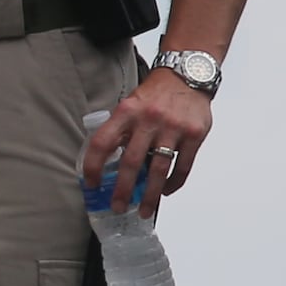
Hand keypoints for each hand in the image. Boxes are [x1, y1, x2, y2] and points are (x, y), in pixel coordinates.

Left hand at [81, 65, 212, 215]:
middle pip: (131, 162)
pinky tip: (165, 191)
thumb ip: (120, 130)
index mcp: (126, 112)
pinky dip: (173, 183)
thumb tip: (105, 162)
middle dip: (122, 189)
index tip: (91, 184)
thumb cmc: (155, 94)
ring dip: (149, 195)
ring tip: (143, 209)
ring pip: (158, 170)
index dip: (93, 166)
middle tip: (117, 206)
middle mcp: (149, 120)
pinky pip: (182, 167)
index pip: (102, 143)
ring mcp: (173, 128)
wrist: (187, 75)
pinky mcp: (194, 135)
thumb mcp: (130, 105)